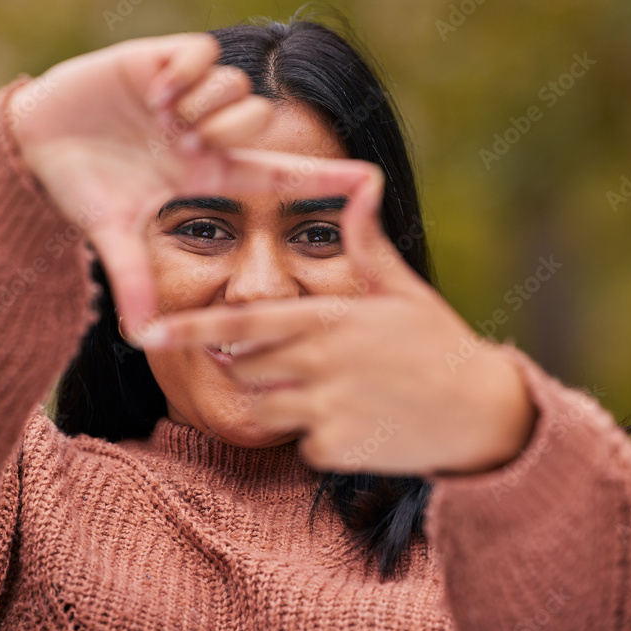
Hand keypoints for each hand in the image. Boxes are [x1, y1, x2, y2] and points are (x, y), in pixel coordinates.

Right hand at [9, 33, 376, 337]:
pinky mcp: (159, 61)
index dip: (322, 176)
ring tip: (165, 117)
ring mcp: (184, 97)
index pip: (276, 174)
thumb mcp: (111, 235)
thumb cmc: (78, 189)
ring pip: (236, 87)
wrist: (33, 146)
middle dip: (235, 127)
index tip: (371, 180)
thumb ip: (133, 280)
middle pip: (257, 119)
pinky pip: (203, 53)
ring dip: (207, 104)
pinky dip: (187, 72)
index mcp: (205, 174)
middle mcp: (203, 134)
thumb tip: (140, 339)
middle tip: (192, 140)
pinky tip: (155, 93)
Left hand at [152, 177, 535, 474]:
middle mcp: (319, 362)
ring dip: (283, 403)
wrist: (483, 413)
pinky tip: (360, 422)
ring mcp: (325, 408)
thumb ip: (368, 244)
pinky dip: (318, 437)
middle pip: (247, 368)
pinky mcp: (334, 447)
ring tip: (333, 391)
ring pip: (265, 408)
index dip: (191, 329)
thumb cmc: (438, 345)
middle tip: (301, 363)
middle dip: (257, 366)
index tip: (147, 333)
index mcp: (328, 319)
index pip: (243, 323)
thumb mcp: (403, 290)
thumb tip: (363, 182)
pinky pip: (300, 443)